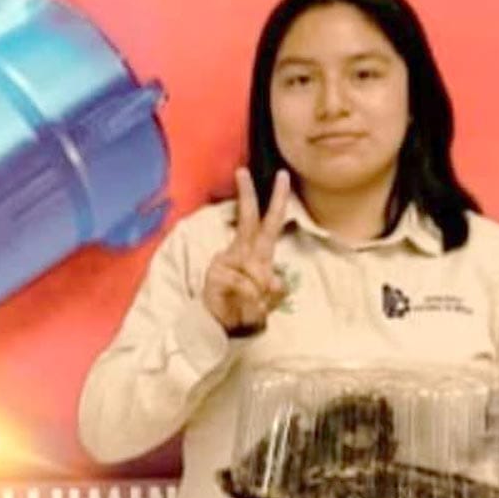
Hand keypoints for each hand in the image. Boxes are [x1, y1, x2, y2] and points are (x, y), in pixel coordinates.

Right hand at [203, 168, 290, 334]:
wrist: (223, 326)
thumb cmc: (247, 307)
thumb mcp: (268, 299)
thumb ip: (274, 289)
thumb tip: (274, 281)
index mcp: (257, 252)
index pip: (269, 222)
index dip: (277, 200)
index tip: (283, 176)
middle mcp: (241, 252)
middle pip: (249, 220)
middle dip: (248, 196)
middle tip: (244, 171)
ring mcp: (225, 261)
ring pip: (253, 268)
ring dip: (260, 293)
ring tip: (253, 306)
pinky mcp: (215, 274)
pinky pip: (243, 285)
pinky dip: (249, 299)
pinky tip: (242, 306)